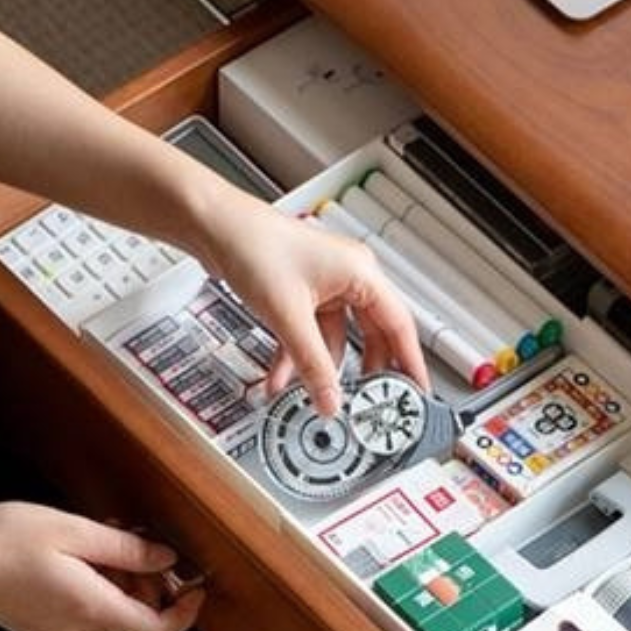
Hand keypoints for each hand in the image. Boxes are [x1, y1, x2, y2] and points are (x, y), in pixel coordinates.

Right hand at [0, 502, 203, 630]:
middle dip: (144, 579)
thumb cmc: (9, 539)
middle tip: (131, 536)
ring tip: (98, 537)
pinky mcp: (40, 626)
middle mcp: (77, 630)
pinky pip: (83, 610)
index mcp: (92, 608)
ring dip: (117, 579)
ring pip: (108, 610)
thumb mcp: (76, 531)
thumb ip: (126, 549)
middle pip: (132, 615)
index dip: (184, 614)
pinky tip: (75, 554)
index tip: (195, 586)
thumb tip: (166, 559)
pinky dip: (94, 585)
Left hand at [201, 191, 428, 415]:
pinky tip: (281, 377)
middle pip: (369, 334)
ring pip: (334, 338)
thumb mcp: (289, 316)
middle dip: (363, 371)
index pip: (399, 325)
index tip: (417, 393)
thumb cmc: (254, 246)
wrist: (214, 227)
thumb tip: (330, 399)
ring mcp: (323, 285)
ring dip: (319, 367)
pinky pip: (309, 333)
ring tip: (311, 396)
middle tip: (368, 403)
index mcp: (361, 273)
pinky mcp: (299, 293)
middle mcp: (348, 277)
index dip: (410, 362)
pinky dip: (297, 355)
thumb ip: (313, 364)